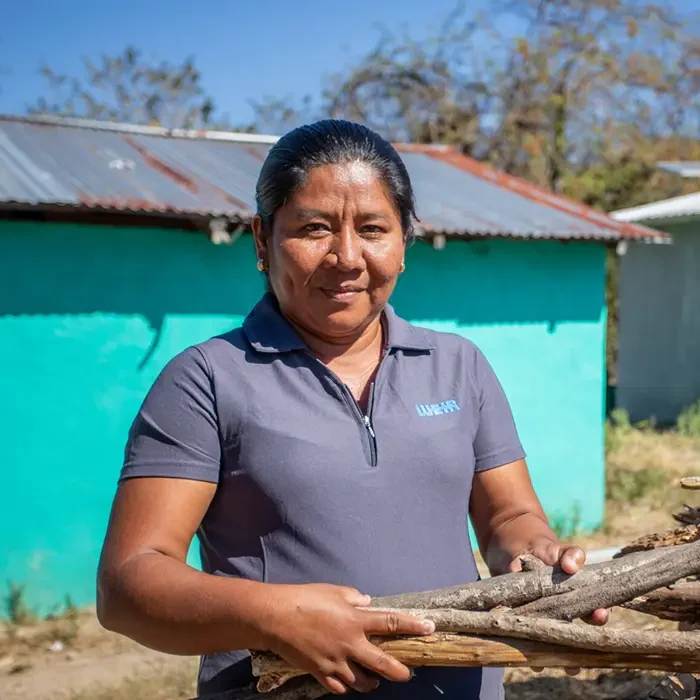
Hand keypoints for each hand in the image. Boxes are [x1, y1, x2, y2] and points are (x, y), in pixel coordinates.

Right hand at [259, 583, 434, 694]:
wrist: (275, 618)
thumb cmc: (305, 598)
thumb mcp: (334, 590)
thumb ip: (354, 598)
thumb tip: (367, 603)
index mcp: (355, 619)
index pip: (391, 622)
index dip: (413, 626)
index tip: (430, 628)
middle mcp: (349, 643)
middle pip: (383, 663)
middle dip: (399, 671)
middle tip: (408, 674)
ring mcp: (335, 661)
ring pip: (361, 681)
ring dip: (371, 681)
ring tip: (375, 680)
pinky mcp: (320, 672)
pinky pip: (339, 686)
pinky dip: (345, 686)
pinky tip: (347, 682)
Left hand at [509, 542, 608, 675]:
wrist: (512, 547)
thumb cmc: (540, 547)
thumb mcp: (555, 548)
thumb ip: (568, 554)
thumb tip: (572, 565)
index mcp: (577, 593)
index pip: (594, 607)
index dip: (599, 614)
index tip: (599, 614)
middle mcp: (563, 609)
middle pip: (574, 632)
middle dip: (576, 647)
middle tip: (576, 662)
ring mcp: (542, 614)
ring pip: (550, 638)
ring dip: (551, 652)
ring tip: (548, 666)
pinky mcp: (520, 615)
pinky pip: (525, 633)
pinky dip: (523, 643)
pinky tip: (524, 654)